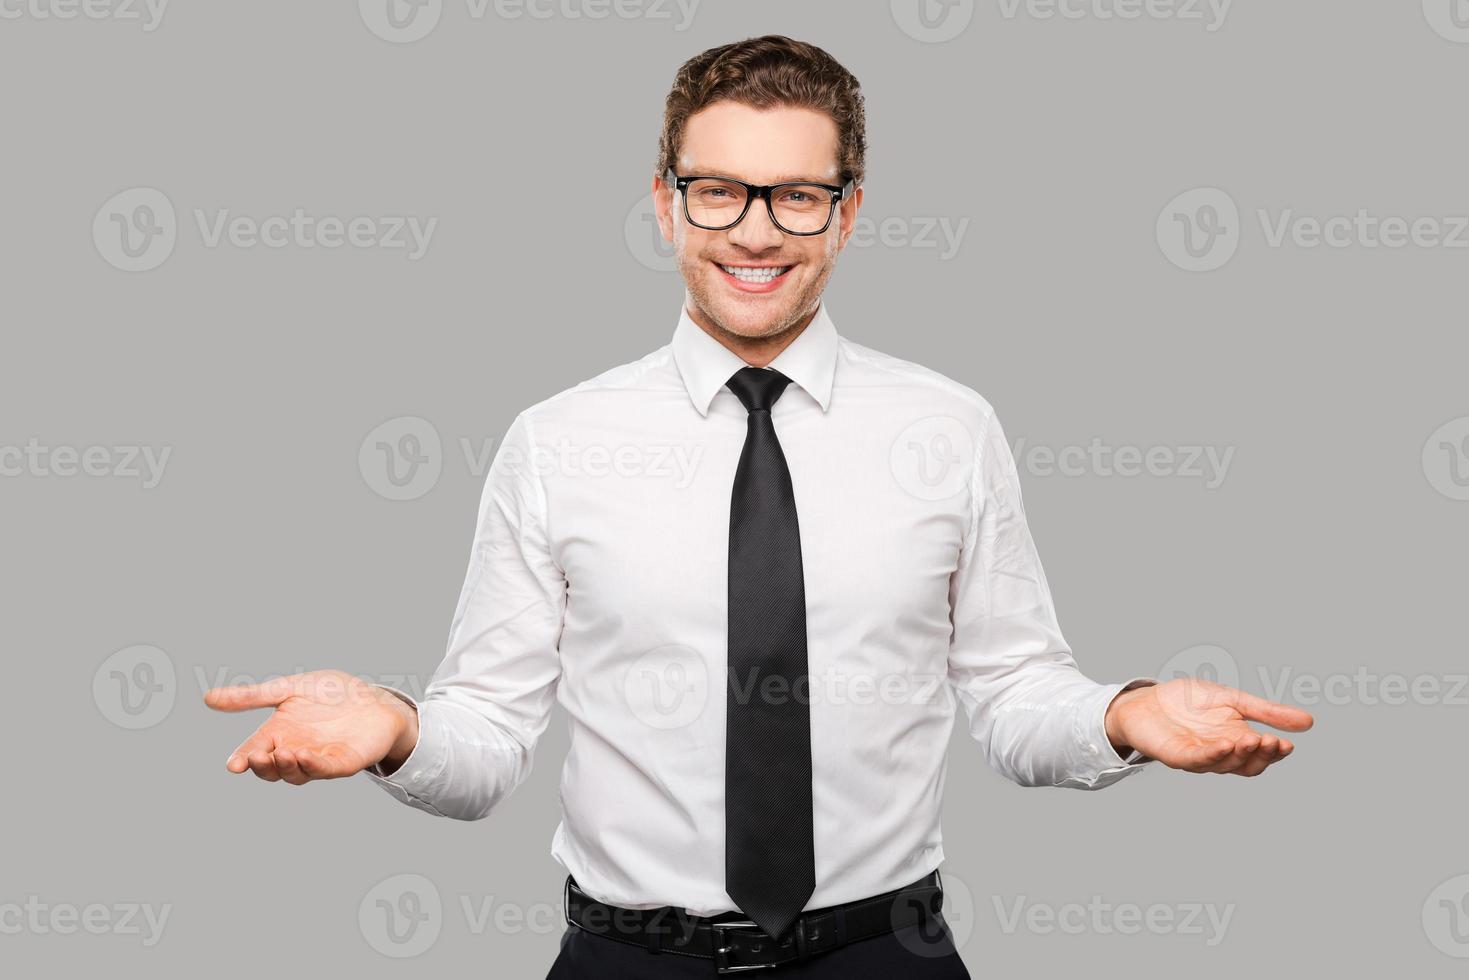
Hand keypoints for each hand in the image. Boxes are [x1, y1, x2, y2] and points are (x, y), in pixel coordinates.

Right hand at [204, 670, 418, 783]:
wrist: (373, 696)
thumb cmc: (331, 693)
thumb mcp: (288, 689)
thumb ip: (252, 696)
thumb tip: (207, 698)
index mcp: (279, 734)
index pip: (254, 751)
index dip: (243, 759)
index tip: (233, 764)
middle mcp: (295, 750)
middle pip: (272, 769)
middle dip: (262, 766)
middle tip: (256, 757)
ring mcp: (319, 759)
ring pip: (296, 774)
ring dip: (287, 767)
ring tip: (282, 753)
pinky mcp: (343, 762)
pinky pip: (326, 769)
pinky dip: (314, 766)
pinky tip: (305, 757)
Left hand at [1104, 678, 1312, 776]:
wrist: (1148, 698)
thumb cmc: (1189, 701)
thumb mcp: (1233, 700)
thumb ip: (1266, 712)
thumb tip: (1309, 722)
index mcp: (1236, 741)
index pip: (1261, 755)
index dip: (1274, 753)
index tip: (1287, 744)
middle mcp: (1220, 754)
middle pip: (1246, 765)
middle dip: (1260, 755)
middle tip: (1271, 742)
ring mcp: (1198, 757)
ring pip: (1224, 764)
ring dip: (1240, 754)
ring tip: (1253, 739)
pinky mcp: (1176, 755)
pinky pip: (1196, 760)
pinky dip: (1212, 754)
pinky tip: (1225, 745)